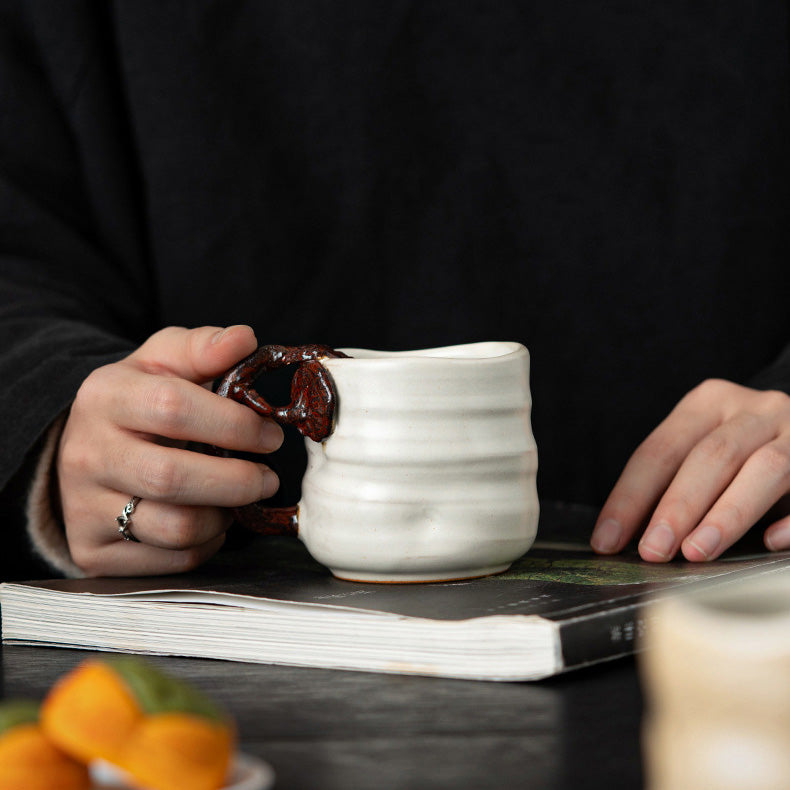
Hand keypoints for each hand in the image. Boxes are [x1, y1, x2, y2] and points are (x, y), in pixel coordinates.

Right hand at [56, 325, 282, 575]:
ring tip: (237, 497)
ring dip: (224, 516)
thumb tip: (244, 338)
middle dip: (239, 480)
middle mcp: (87, 454)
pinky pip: (171, 561)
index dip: (234, 425)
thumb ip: (203, 347)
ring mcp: (84, 508)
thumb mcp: (163, 362)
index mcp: (106, 397)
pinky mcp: (96, 552)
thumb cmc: (139, 403)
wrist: (85, 449)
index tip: (270, 435)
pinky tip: (210, 519)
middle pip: (172, 477)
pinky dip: (206, 544)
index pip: (173, 408)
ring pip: (174, 528)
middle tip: (269, 477)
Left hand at [590, 379, 789, 561]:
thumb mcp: (704, 448)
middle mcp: (755, 409)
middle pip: (710, 456)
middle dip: (677, 507)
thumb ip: (674, 480)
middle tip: (652, 550)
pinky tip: (769, 543)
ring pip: (764, 468)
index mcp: (709, 402)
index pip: (660, 450)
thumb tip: (626, 537)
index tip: (607, 539)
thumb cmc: (742, 449)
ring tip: (696, 552)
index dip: (630, 496)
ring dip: (726, 514)